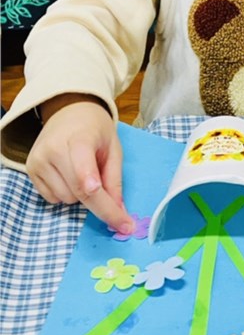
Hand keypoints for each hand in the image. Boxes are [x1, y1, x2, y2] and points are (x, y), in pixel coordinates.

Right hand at [26, 95, 133, 233]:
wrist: (69, 110)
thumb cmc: (95, 129)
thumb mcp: (113, 147)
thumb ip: (115, 179)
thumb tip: (118, 210)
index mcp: (79, 139)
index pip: (88, 180)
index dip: (104, 205)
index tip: (123, 224)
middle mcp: (53, 150)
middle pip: (79, 194)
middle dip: (99, 202)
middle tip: (107, 189)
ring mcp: (38, 161)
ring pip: (66, 200)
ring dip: (80, 194)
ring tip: (83, 169)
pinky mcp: (29, 170)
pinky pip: (52, 199)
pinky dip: (65, 193)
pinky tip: (68, 173)